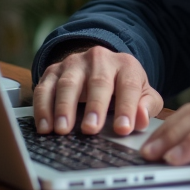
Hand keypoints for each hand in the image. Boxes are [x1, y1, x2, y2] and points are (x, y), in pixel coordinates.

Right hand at [32, 45, 163, 135]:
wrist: (99, 65)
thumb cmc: (122, 86)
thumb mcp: (142, 92)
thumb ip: (147, 106)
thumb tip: (142, 119)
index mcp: (126, 65)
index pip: (128, 85)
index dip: (127, 107)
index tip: (123, 129)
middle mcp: (100, 59)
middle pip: (98, 82)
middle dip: (94, 107)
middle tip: (91, 129)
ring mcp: (74, 63)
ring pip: (68, 83)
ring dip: (64, 108)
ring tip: (63, 130)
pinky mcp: (53, 70)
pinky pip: (45, 88)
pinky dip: (43, 108)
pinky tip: (44, 127)